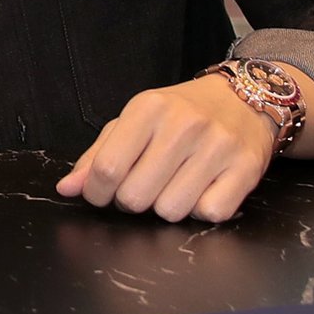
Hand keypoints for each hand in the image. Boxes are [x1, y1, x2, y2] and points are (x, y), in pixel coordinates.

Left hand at [54, 75, 276, 222]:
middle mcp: (184, 125)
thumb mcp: (134, 121)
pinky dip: (201, 209)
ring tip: (174, 183)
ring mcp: (218, 147)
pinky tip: (202, 187)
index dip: (96, 192)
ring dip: (166, 206)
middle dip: (131, 201)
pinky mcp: (246, 169)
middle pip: (136, 196)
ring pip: (171, 211)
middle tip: (142, 185)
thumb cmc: (180, 114)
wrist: (243, 99)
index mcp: (148, 108)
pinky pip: (209, 214)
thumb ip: (97, 155)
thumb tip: (67, 188)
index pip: (107, 168)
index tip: (101, 192)